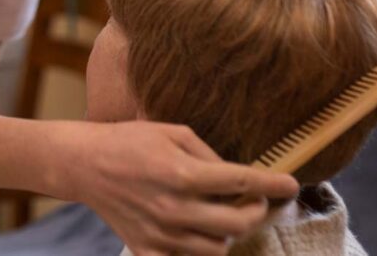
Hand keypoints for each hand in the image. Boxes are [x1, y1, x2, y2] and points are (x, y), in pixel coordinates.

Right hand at [63, 121, 297, 255]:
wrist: (84, 164)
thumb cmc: (130, 141)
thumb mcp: (172, 132)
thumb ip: (208, 155)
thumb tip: (237, 176)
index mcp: (182, 174)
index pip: (242, 182)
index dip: (272, 184)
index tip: (291, 184)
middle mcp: (175, 208)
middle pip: (237, 222)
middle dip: (256, 209)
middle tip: (253, 198)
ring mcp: (161, 234)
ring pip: (218, 247)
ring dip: (228, 230)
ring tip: (222, 212)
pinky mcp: (147, 250)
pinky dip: (199, 249)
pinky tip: (197, 231)